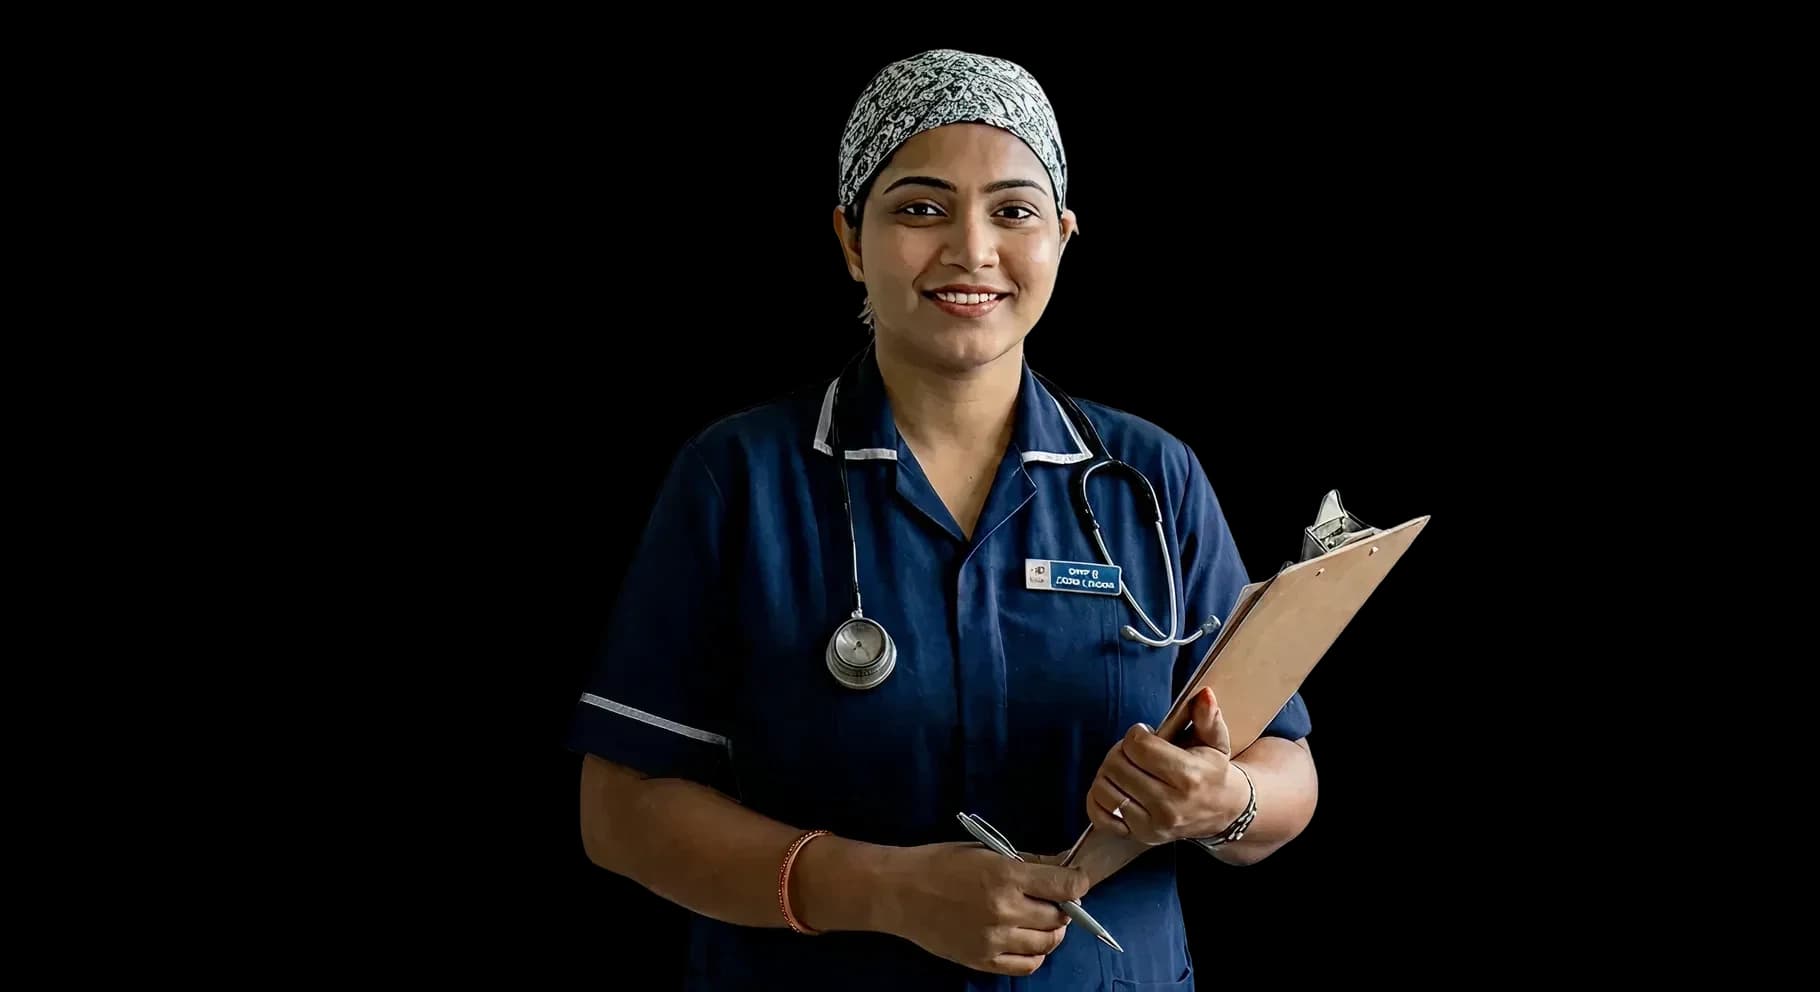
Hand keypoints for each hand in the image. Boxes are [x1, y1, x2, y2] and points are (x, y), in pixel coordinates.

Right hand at [879, 841, 1089, 976]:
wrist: (899, 893)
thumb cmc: (940, 863)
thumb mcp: (985, 852)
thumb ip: (1027, 862)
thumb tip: (1064, 866)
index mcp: (1005, 876)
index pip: (1065, 886)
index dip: (1078, 882)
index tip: (1077, 880)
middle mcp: (1004, 911)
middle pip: (1059, 917)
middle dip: (1063, 907)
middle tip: (1054, 899)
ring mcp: (994, 940)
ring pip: (1047, 943)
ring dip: (1052, 931)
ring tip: (1041, 920)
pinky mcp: (982, 960)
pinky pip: (1026, 965)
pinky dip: (1035, 954)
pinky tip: (1028, 940)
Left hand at [1084, 688, 1246, 845]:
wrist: (1224, 811)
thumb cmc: (1213, 771)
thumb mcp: (1216, 741)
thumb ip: (1208, 716)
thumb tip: (1203, 694)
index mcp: (1189, 777)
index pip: (1139, 747)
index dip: (1136, 733)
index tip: (1145, 734)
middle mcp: (1169, 805)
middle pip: (1117, 765)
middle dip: (1121, 750)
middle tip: (1134, 750)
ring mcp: (1153, 825)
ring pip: (1104, 788)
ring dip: (1108, 772)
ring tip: (1126, 767)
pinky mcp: (1140, 837)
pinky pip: (1100, 816)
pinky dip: (1098, 799)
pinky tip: (1115, 787)